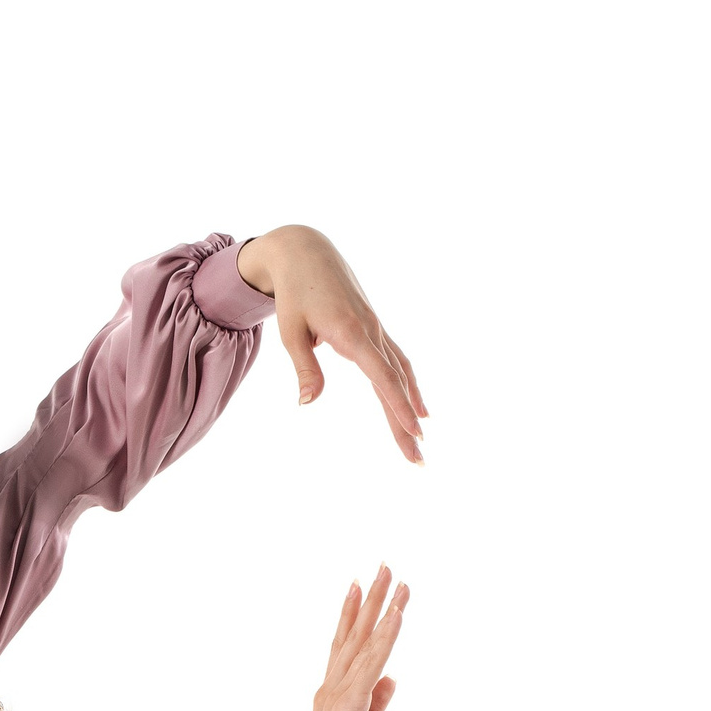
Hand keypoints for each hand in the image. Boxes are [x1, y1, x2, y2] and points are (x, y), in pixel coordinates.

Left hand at [236, 227, 426, 464]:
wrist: (306, 252)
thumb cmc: (294, 292)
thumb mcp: (290, 331)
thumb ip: (305, 367)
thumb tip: (308, 403)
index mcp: (351, 332)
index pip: (382, 376)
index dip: (399, 405)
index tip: (414, 431)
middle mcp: (370, 331)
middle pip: (396, 383)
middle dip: (406, 422)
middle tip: (418, 459)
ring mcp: (375, 328)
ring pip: (400, 372)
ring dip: (411, 405)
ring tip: (420, 438)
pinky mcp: (373, 328)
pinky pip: (396, 360)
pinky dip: (407, 383)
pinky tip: (416, 403)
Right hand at [283, 568, 407, 710]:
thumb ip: (376, 702)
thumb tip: (392, 679)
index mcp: (334, 691)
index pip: (345, 644)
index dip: (353, 614)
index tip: (360, 585)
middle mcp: (333, 684)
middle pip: (354, 633)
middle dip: (370, 598)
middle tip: (383, 565)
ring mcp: (340, 691)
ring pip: (364, 640)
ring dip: (381, 607)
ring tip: (394, 577)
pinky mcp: (351, 702)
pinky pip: (372, 663)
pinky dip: (385, 638)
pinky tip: (397, 616)